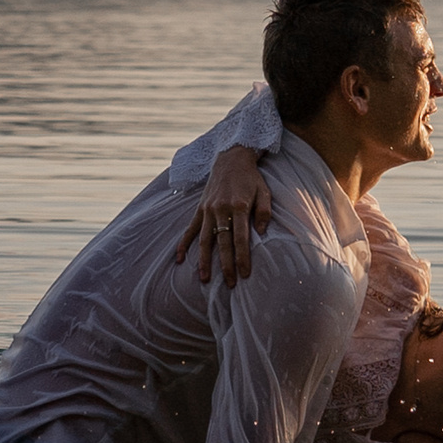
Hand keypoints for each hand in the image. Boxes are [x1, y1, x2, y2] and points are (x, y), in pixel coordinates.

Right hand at [171, 145, 271, 285]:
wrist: (231, 159)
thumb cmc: (251, 179)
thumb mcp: (264, 192)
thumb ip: (264, 212)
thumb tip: (262, 233)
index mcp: (239, 206)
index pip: (240, 238)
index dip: (242, 257)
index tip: (245, 274)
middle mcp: (221, 209)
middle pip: (223, 242)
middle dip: (226, 265)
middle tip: (230, 283)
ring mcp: (208, 210)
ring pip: (205, 239)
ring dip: (204, 260)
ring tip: (204, 279)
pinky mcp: (200, 209)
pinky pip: (191, 229)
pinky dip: (184, 244)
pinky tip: (178, 258)